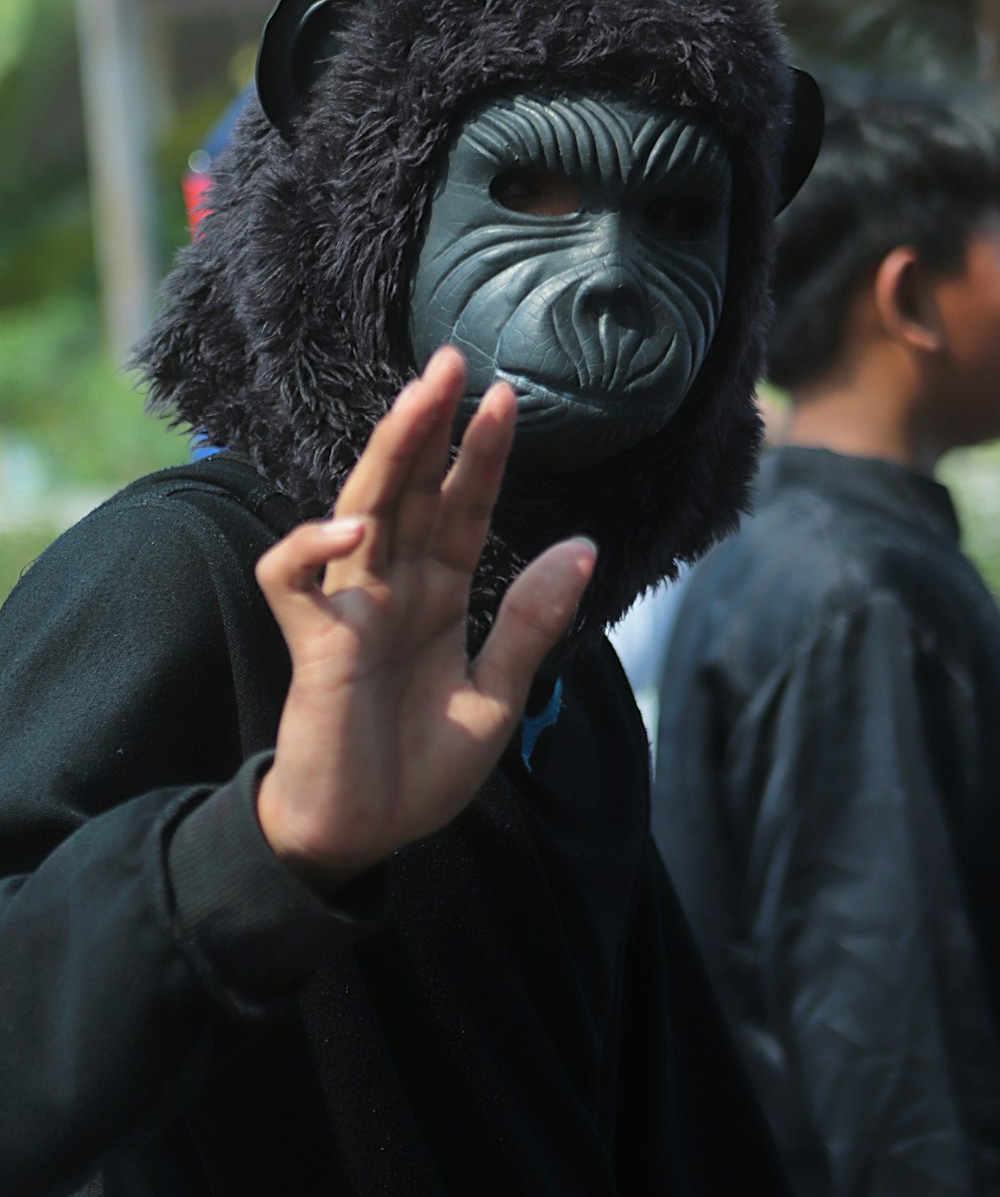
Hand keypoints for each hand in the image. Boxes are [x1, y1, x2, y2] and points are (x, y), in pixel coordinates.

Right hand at [254, 347, 595, 891]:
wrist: (363, 837)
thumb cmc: (419, 770)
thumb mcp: (497, 697)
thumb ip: (531, 622)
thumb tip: (583, 545)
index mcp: (438, 596)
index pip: (461, 509)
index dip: (482, 456)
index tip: (508, 398)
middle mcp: (393, 588)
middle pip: (410, 489)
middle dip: (431, 424)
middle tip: (455, 359)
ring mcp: (349, 608)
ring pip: (361, 508)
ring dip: (390, 453)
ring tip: (420, 400)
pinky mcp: (311, 641)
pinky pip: (294, 577)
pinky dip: (313, 545)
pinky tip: (357, 527)